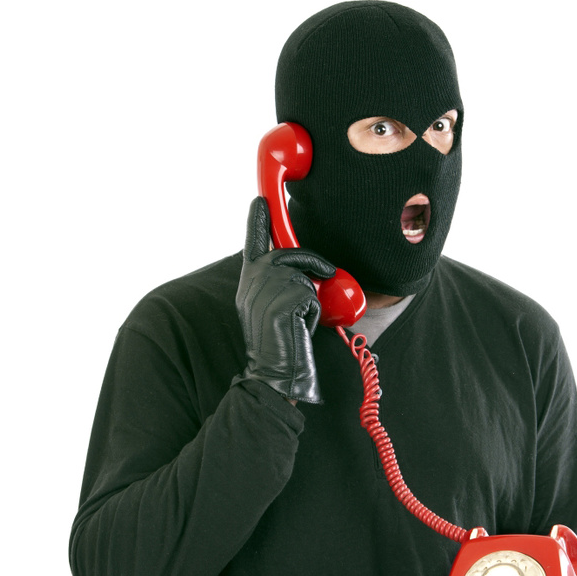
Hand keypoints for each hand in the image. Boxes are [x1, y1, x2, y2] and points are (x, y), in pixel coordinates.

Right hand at [235, 197, 336, 403]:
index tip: (260, 202)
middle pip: (288, 254)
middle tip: (327, 271)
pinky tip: (302, 326)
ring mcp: (266, 290)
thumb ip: (281, 286)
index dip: (258, 222)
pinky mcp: (284, 299)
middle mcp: (252, 283)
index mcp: (248, 284)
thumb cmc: (280, 345)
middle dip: (311, 262)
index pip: (253, 245)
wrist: (274, 373)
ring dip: (311, 295)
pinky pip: (311, 293)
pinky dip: (314, 310)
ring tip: (300, 319)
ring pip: (303, 275)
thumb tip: (305, 273)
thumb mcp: (274, 308)